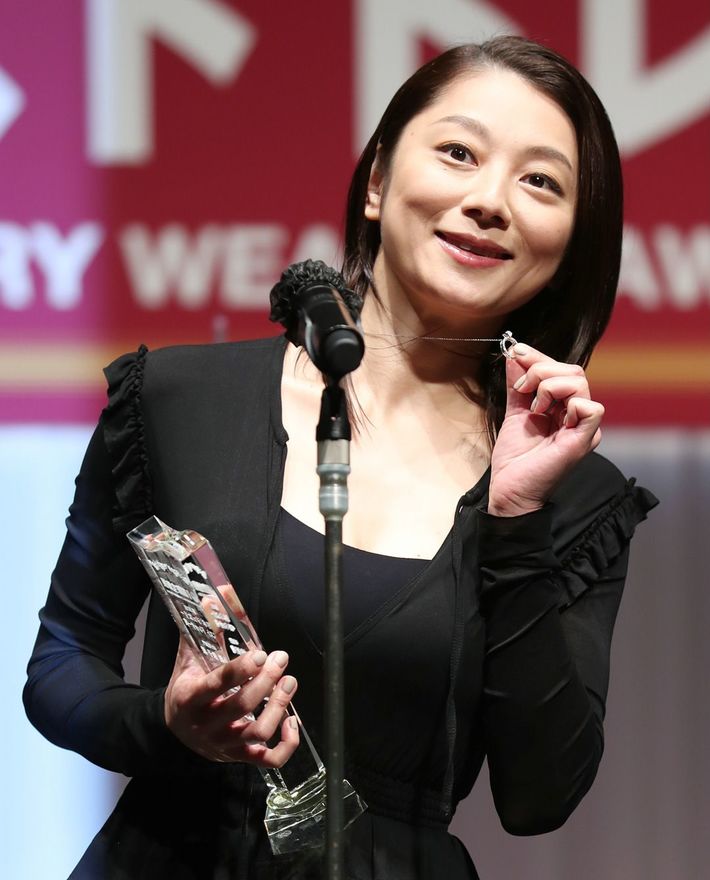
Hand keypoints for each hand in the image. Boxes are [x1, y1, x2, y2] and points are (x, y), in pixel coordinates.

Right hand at [165, 635, 298, 766]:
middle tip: (280, 659)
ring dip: (279, 706)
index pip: (218, 683)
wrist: (174, 729)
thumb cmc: (186, 688)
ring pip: (257, 732)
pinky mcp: (239, 756)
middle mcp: (206, 724)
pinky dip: (286, 744)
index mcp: (190, 698)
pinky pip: (268, 760)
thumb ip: (202, 629)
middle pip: (242, 706)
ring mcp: (224, 744)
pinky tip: (292, 721)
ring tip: (289, 682)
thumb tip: (213, 598)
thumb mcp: (188, 659)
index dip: (242, 668)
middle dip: (267, 680)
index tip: (261, 653)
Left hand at [488, 344, 603, 516]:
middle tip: (521, 388)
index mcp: (566, 409)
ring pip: (579, 383)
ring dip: (548, 386)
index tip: (515, 352)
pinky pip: (590, 408)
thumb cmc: (515, 458)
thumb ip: (518, 385)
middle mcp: (579, 416)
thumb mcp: (515, 412)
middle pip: (574, 371)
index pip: (563, 369)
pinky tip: (547, 417)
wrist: (509, 489)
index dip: (539, 357)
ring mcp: (584, 428)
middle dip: (541, 370)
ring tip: (533, 407)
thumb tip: (515, 354)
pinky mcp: (584, 440)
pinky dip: (567, 404)